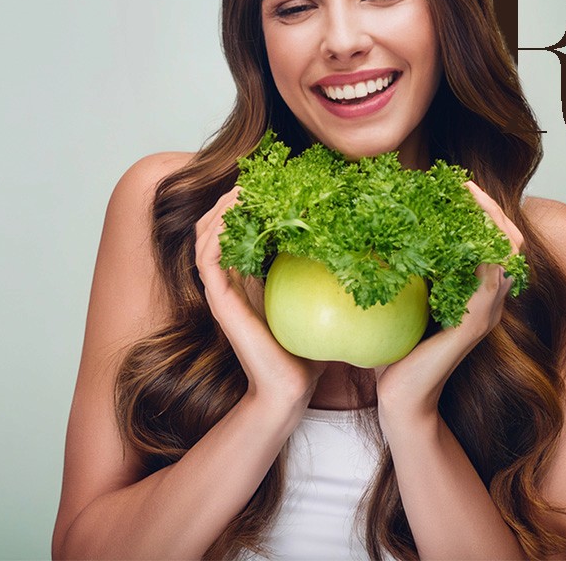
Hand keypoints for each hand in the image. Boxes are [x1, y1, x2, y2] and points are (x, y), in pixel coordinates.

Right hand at [194, 187, 325, 406]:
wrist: (291, 389)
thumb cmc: (309, 347)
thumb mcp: (317, 297)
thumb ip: (323, 270)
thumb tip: (359, 239)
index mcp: (249, 277)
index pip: (235, 228)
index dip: (245, 202)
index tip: (270, 179)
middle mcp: (230, 281)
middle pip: (214, 225)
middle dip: (231, 196)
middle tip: (254, 176)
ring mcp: (221, 291)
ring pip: (206, 236)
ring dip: (221, 208)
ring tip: (243, 187)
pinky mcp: (220, 303)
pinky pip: (208, 260)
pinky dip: (217, 233)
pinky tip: (235, 215)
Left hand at [374, 182, 521, 432]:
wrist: (401, 400)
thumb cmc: (398, 353)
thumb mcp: (407, 302)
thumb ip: (410, 274)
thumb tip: (381, 234)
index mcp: (478, 294)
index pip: (499, 242)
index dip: (487, 211)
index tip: (462, 186)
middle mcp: (490, 301)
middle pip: (511, 241)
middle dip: (491, 208)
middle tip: (465, 185)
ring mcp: (485, 312)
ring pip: (506, 254)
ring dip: (487, 222)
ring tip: (465, 198)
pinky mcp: (473, 324)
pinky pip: (488, 279)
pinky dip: (479, 252)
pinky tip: (456, 234)